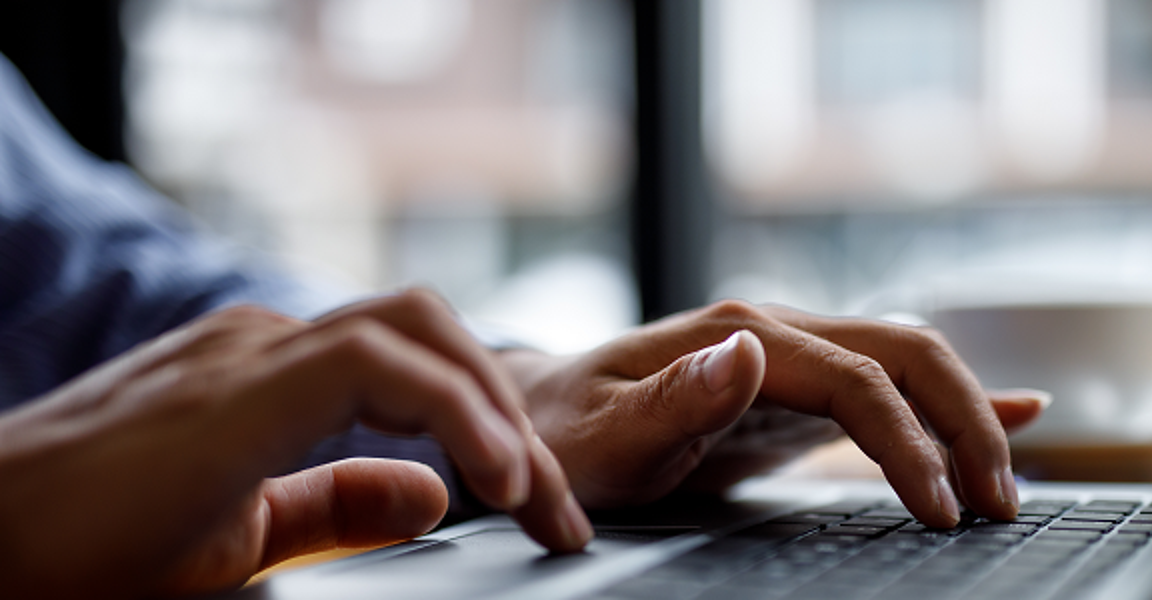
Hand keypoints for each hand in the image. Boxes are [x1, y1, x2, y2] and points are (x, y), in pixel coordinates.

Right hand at [0, 290, 591, 598]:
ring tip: (538, 495)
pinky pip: (374, 363)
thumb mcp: (240, 536)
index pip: (419, 361)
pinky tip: (491, 477)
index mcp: (272, 374)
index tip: (544, 509)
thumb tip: (431, 493)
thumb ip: (333, 506)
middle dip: (515, 413)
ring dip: (498, 408)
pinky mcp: (230, 384)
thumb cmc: (83, 549)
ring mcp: (246, 353)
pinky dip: (454, 411)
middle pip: (434, 332)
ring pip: (417, 329)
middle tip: (561, 511)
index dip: (497, 424)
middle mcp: (266, 345)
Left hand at [503, 300, 1046, 528]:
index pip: (856, 381)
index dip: (908, 443)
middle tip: (998, 504)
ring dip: (967, 418)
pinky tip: (1015, 410)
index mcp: (738, 334)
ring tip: (1003, 487)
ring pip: (910, 364)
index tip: (938, 510)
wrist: (543, 413)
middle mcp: (776, 331)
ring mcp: (793, 354)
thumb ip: (672, 399)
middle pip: (906, 354)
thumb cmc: (563, 433)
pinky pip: (889, 384)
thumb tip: (752, 351)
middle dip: (966, 424)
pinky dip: (951, 401)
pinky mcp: (800, 388)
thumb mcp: (600, 435)